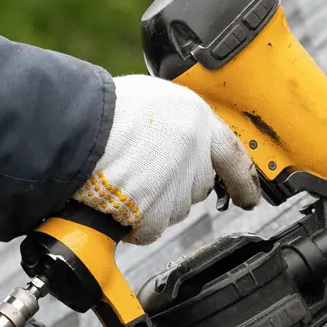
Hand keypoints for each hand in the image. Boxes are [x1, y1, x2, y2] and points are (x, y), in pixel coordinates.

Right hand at [73, 74, 260, 244]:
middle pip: (196, 186)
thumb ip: (176, 123)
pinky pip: (150, 227)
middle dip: (175, 184)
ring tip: (123, 177)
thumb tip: (176, 141)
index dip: (244, 181)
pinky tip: (115, 198)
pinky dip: (133, 221)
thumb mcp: (153, 100)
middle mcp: (195, 156)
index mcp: (197, 121)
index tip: (250, 197)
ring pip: (173, 207)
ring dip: (152, 201)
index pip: (235, 157)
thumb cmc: (104, 110)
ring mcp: (177, 188)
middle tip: (144, 171)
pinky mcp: (156, 214)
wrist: (77, 130)